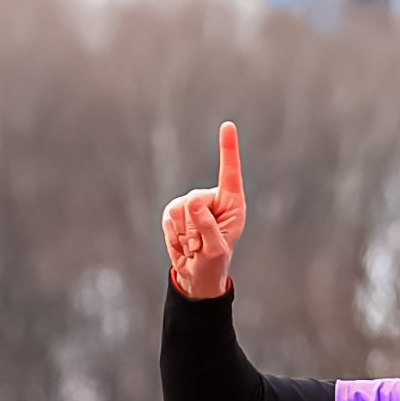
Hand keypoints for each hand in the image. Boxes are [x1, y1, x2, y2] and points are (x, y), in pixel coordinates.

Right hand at [161, 122, 245, 299]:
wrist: (197, 275)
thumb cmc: (214, 263)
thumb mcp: (215, 249)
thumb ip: (206, 226)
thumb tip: (192, 201)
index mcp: (232, 204)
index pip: (230, 173)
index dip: (227, 149)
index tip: (227, 125)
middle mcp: (212, 199)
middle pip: (194, 200)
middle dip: (194, 227)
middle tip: (201, 246)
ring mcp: (192, 204)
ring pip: (179, 210)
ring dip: (184, 234)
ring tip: (194, 245)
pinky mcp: (175, 211)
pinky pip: (167, 217)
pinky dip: (172, 235)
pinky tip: (183, 244)